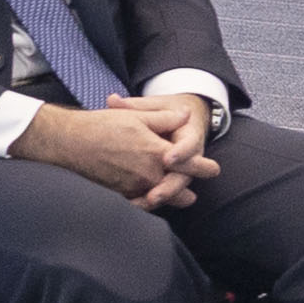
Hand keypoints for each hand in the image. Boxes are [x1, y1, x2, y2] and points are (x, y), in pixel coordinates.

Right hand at [19, 97, 219, 209]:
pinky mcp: (120, 194)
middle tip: (192, 194)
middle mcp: (148, 175)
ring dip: (168, 197)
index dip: (204, 168)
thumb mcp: (137, 116)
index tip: (214, 170)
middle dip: (186, 190)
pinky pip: (140, 202)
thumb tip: (186, 115)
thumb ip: (166, 118)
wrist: (69, 142)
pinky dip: (147, 201)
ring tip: (178, 198)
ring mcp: (134, 187)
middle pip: (178, 189)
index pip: (191, 165)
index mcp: (157, 153)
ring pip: (160, 198)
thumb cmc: (102, 126)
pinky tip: (148, 198)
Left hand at [118, 92, 228, 209]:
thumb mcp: (157, 105)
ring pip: (176, 188)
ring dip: (160, 197)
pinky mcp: (172, 178)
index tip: (168, 158)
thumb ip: (135, 105)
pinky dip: (151, 198)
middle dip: (170, 187)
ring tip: (142, 202)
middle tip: (154, 195)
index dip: (181, 152)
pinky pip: (166, 192)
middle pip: (185, 175)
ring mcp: (183, 170)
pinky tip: (135, 202)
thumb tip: (112, 100)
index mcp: (189, 134)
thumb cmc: (171, 112)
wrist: (186, 121)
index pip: (190, 144)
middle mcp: (191, 156)